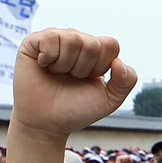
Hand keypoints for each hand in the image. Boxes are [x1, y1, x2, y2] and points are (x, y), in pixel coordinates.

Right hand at [10, 29, 136, 137]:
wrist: (46, 125)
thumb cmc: (74, 111)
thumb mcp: (109, 100)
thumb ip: (127, 81)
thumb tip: (118, 61)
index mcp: (94, 52)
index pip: (110, 44)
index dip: (101, 66)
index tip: (88, 80)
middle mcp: (76, 42)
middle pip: (92, 43)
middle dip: (83, 69)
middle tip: (70, 79)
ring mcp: (56, 40)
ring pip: (73, 39)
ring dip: (65, 65)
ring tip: (56, 74)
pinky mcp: (34, 43)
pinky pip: (50, 37)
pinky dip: (49, 57)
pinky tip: (44, 66)